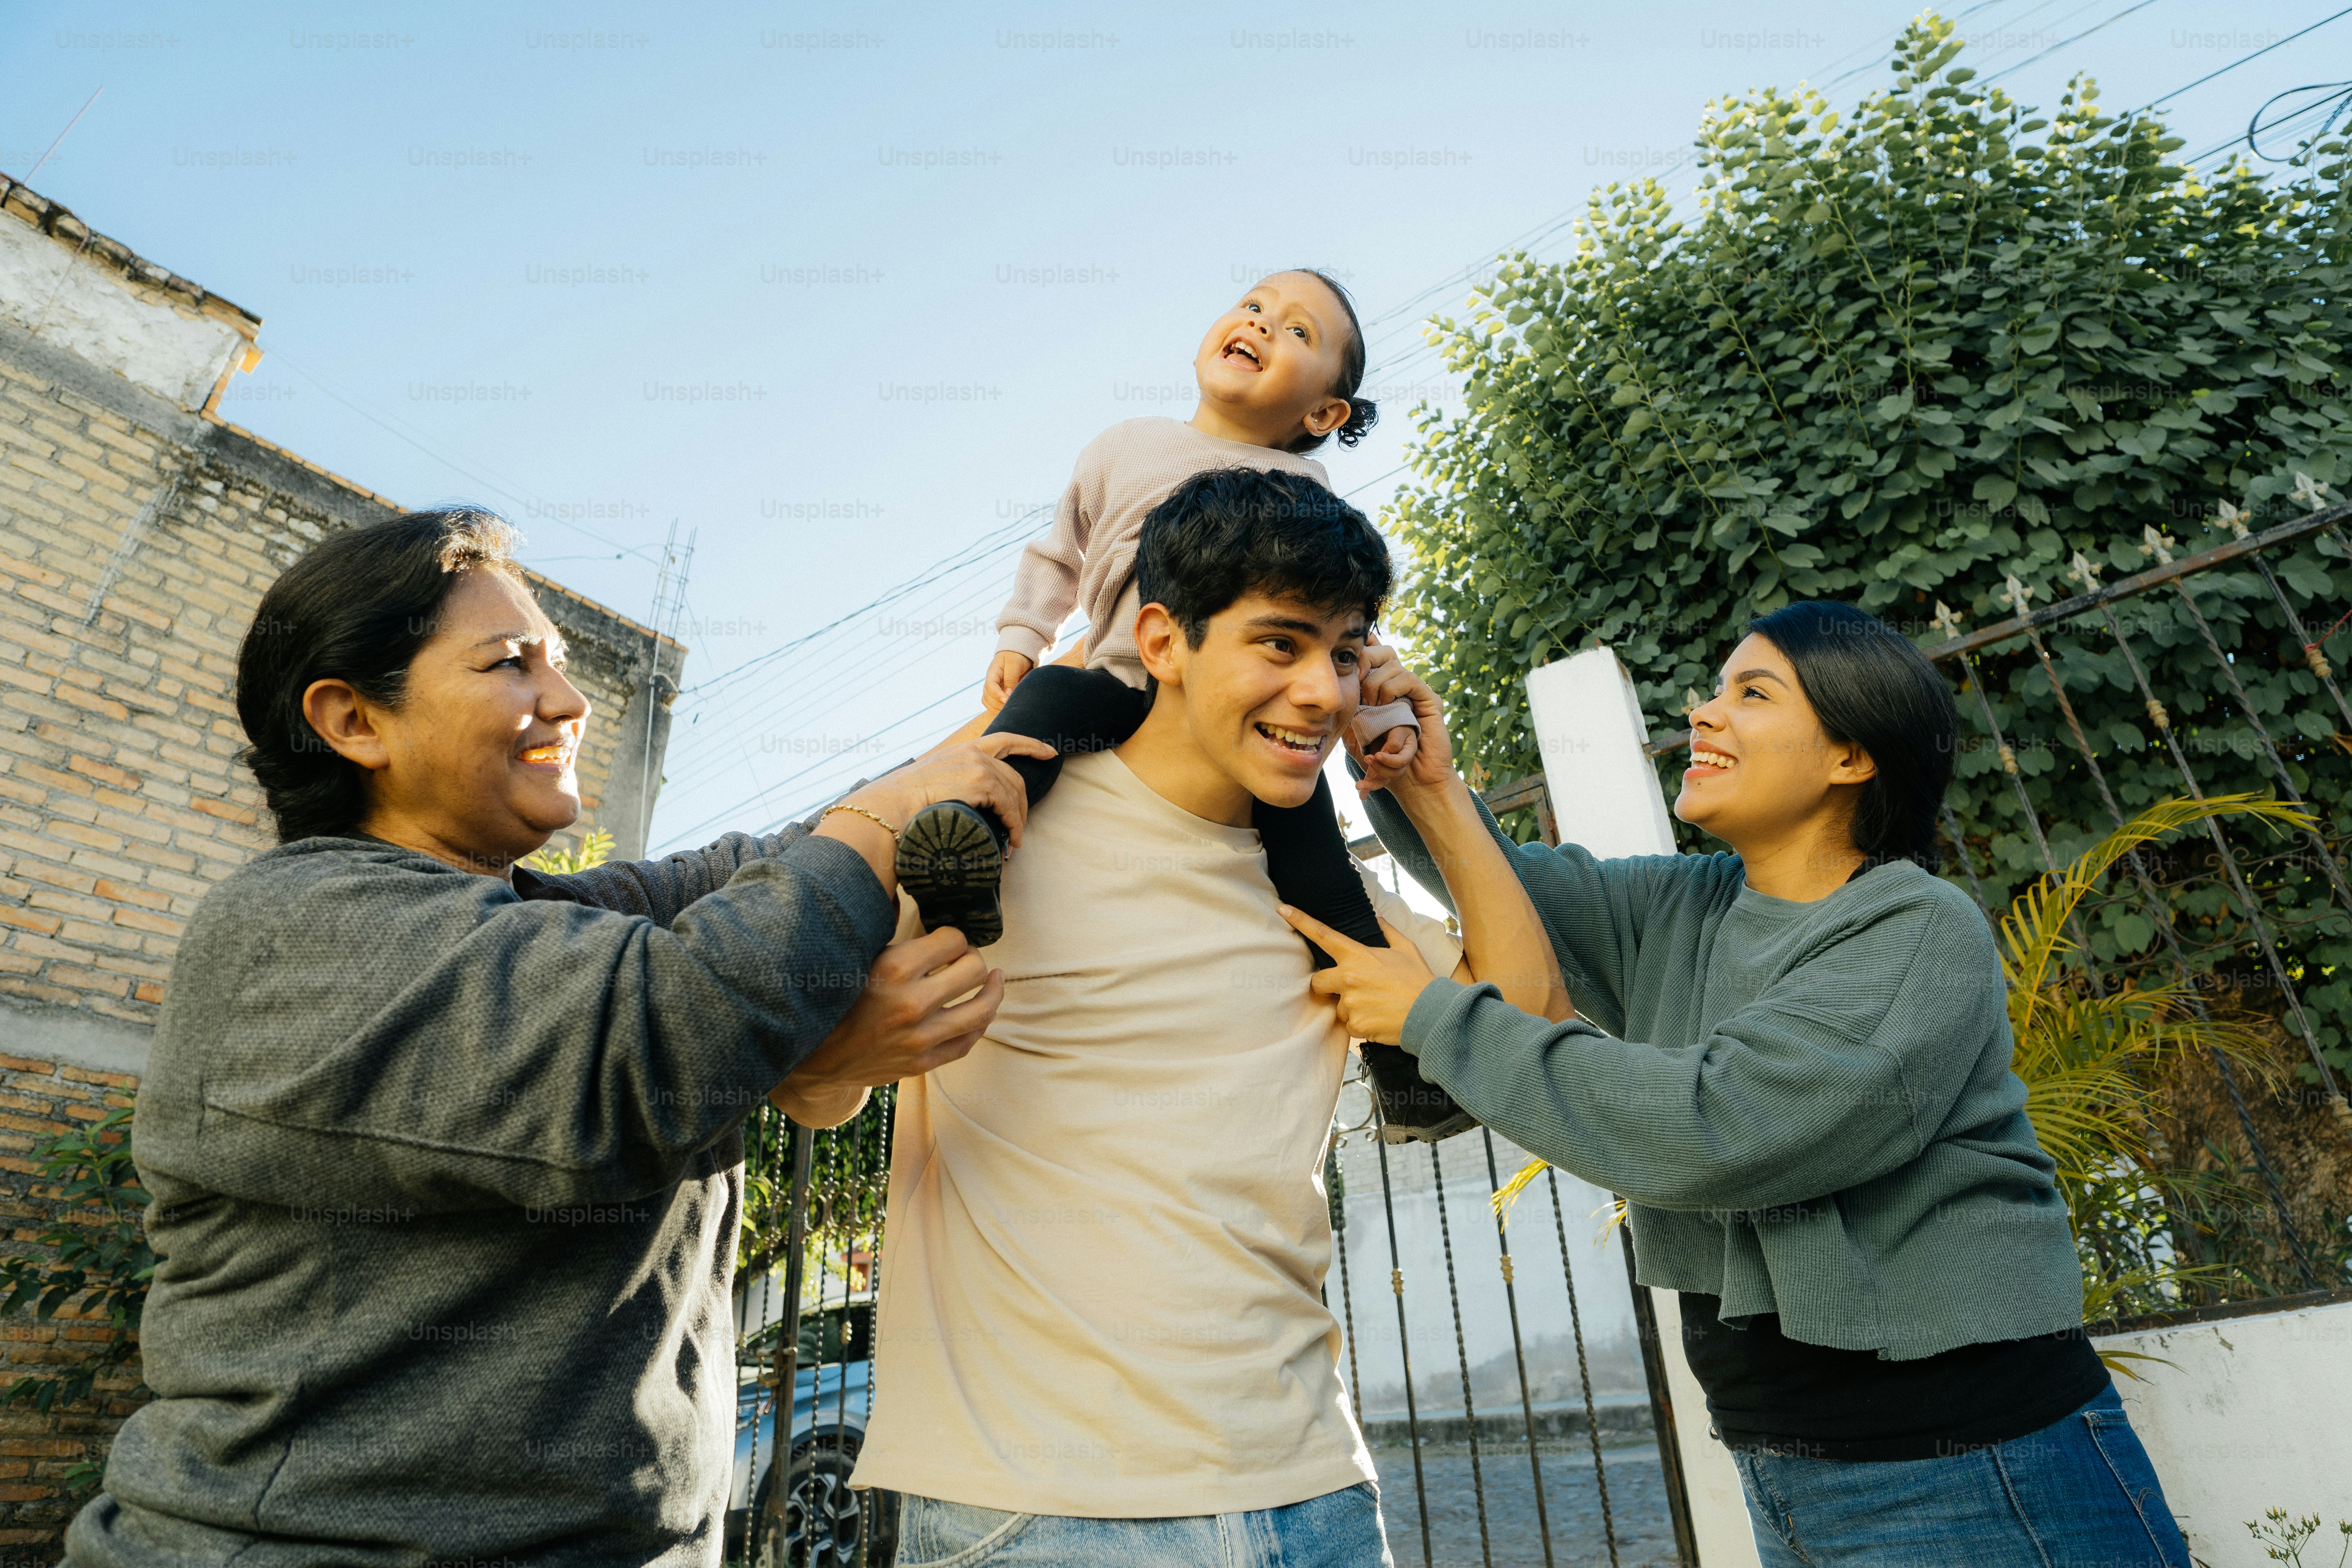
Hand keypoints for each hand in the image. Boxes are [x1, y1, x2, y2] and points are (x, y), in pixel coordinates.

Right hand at [771, 927, 1001, 1124]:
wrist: (813, 1056)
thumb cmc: (837, 998)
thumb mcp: (860, 958)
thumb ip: (896, 942)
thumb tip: (930, 915)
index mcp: (895, 968)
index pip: (953, 939)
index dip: (953, 936)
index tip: (946, 939)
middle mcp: (912, 1003)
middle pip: (973, 969)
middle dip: (972, 958)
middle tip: (965, 957)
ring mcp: (919, 1037)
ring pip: (981, 1009)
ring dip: (992, 990)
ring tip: (995, 978)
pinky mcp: (921, 1063)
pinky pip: (966, 1042)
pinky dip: (980, 1024)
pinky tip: (982, 1010)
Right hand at [815, 732, 1056, 892]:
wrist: (888, 808)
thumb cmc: (902, 805)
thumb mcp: (930, 785)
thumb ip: (951, 786)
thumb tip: (959, 807)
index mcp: (960, 750)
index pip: (1003, 741)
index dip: (1030, 745)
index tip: (1049, 751)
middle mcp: (971, 752)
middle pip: (1013, 775)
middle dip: (1022, 802)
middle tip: (1019, 827)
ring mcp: (977, 765)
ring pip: (1013, 791)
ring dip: (1017, 819)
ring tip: (1013, 842)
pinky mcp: (981, 781)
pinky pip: (1009, 805)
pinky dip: (1014, 824)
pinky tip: (1011, 840)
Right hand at [983, 651, 1034, 710]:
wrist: (1017, 655)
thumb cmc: (1016, 657)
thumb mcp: (1014, 665)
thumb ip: (1011, 679)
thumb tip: (1008, 695)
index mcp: (993, 673)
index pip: (990, 686)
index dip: (997, 695)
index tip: (1007, 700)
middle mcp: (990, 682)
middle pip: (987, 697)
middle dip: (997, 704)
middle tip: (1011, 707)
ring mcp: (993, 688)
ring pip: (988, 702)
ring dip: (996, 709)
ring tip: (1009, 712)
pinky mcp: (998, 694)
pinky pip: (993, 705)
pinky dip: (998, 710)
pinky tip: (1007, 712)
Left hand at [1280, 906, 1440, 1044]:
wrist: (1431, 1014)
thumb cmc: (1419, 980)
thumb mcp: (1406, 949)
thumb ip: (1388, 931)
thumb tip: (1378, 916)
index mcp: (1358, 956)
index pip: (1322, 935)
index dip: (1300, 920)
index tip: (1282, 909)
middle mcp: (1348, 979)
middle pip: (1316, 981)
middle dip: (1326, 986)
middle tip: (1349, 989)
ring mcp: (1350, 1003)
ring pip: (1337, 1007)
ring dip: (1351, 1008)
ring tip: (1376, 1006)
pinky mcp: (1355, 1025)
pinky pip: (1348, 1025)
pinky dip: (1360, 1024)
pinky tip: (1379, 1019)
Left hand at [1345, 639, 1459, 799]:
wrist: (1409, 780)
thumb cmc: (1379, 759)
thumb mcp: (1354, 731)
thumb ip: (1347, 708)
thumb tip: (1335, 678)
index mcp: (1378, 689)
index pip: (1371, 652)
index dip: (1359, 649)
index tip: (1344, 666)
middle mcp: (1396, 685)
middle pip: (1381, 651)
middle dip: (1363, 664)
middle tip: (1356, 690)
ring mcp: (1413, 691)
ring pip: (1392, 664)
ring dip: (1375, 685)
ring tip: (1371, 708)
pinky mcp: (1428, 699)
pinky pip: (1408, 678)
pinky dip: (1391, 689)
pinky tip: (1384, 707)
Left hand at [1351, 716, 1419, 795]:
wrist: (1392, 724)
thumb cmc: (1397, 724)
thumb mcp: (1398, 729)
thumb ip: (1394, 741)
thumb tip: (1385, 754)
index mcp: (1408, 751)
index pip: (1401, 762)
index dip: (1389, 760)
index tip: (1377, 754)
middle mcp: (1401, 763)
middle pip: (1393, 773)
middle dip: (1379, 769)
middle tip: (1367, 758)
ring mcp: (1390, 767)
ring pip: (1384, 780)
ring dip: (1371, 784)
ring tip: (1358, 786)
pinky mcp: (1380, 768)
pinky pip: (1375, 780)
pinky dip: (1368, 788)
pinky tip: (1362, 797)